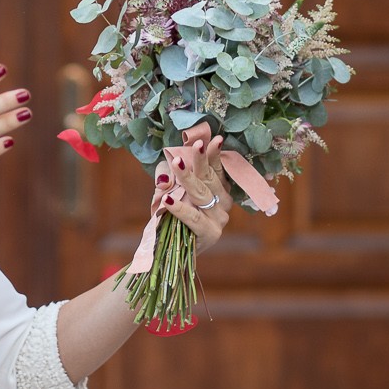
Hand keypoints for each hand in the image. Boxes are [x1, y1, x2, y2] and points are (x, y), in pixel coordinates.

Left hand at [168, 129, 231, 250]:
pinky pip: (193, 218)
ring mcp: (219, 219)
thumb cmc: (173, 215)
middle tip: (196, 145)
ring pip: (202, 195)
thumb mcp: (168, 189)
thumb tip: (164, 177)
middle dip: (201, 161)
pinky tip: (167, 200)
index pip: (217, 169)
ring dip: (188, 178)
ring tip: (177, 163)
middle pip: (209, 179)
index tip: (215, 139)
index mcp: (219, 190)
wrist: (171, 249)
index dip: (215, 155)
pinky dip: (179, 208)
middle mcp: (223, 203)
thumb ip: (166, 177)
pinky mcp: (210, 233)